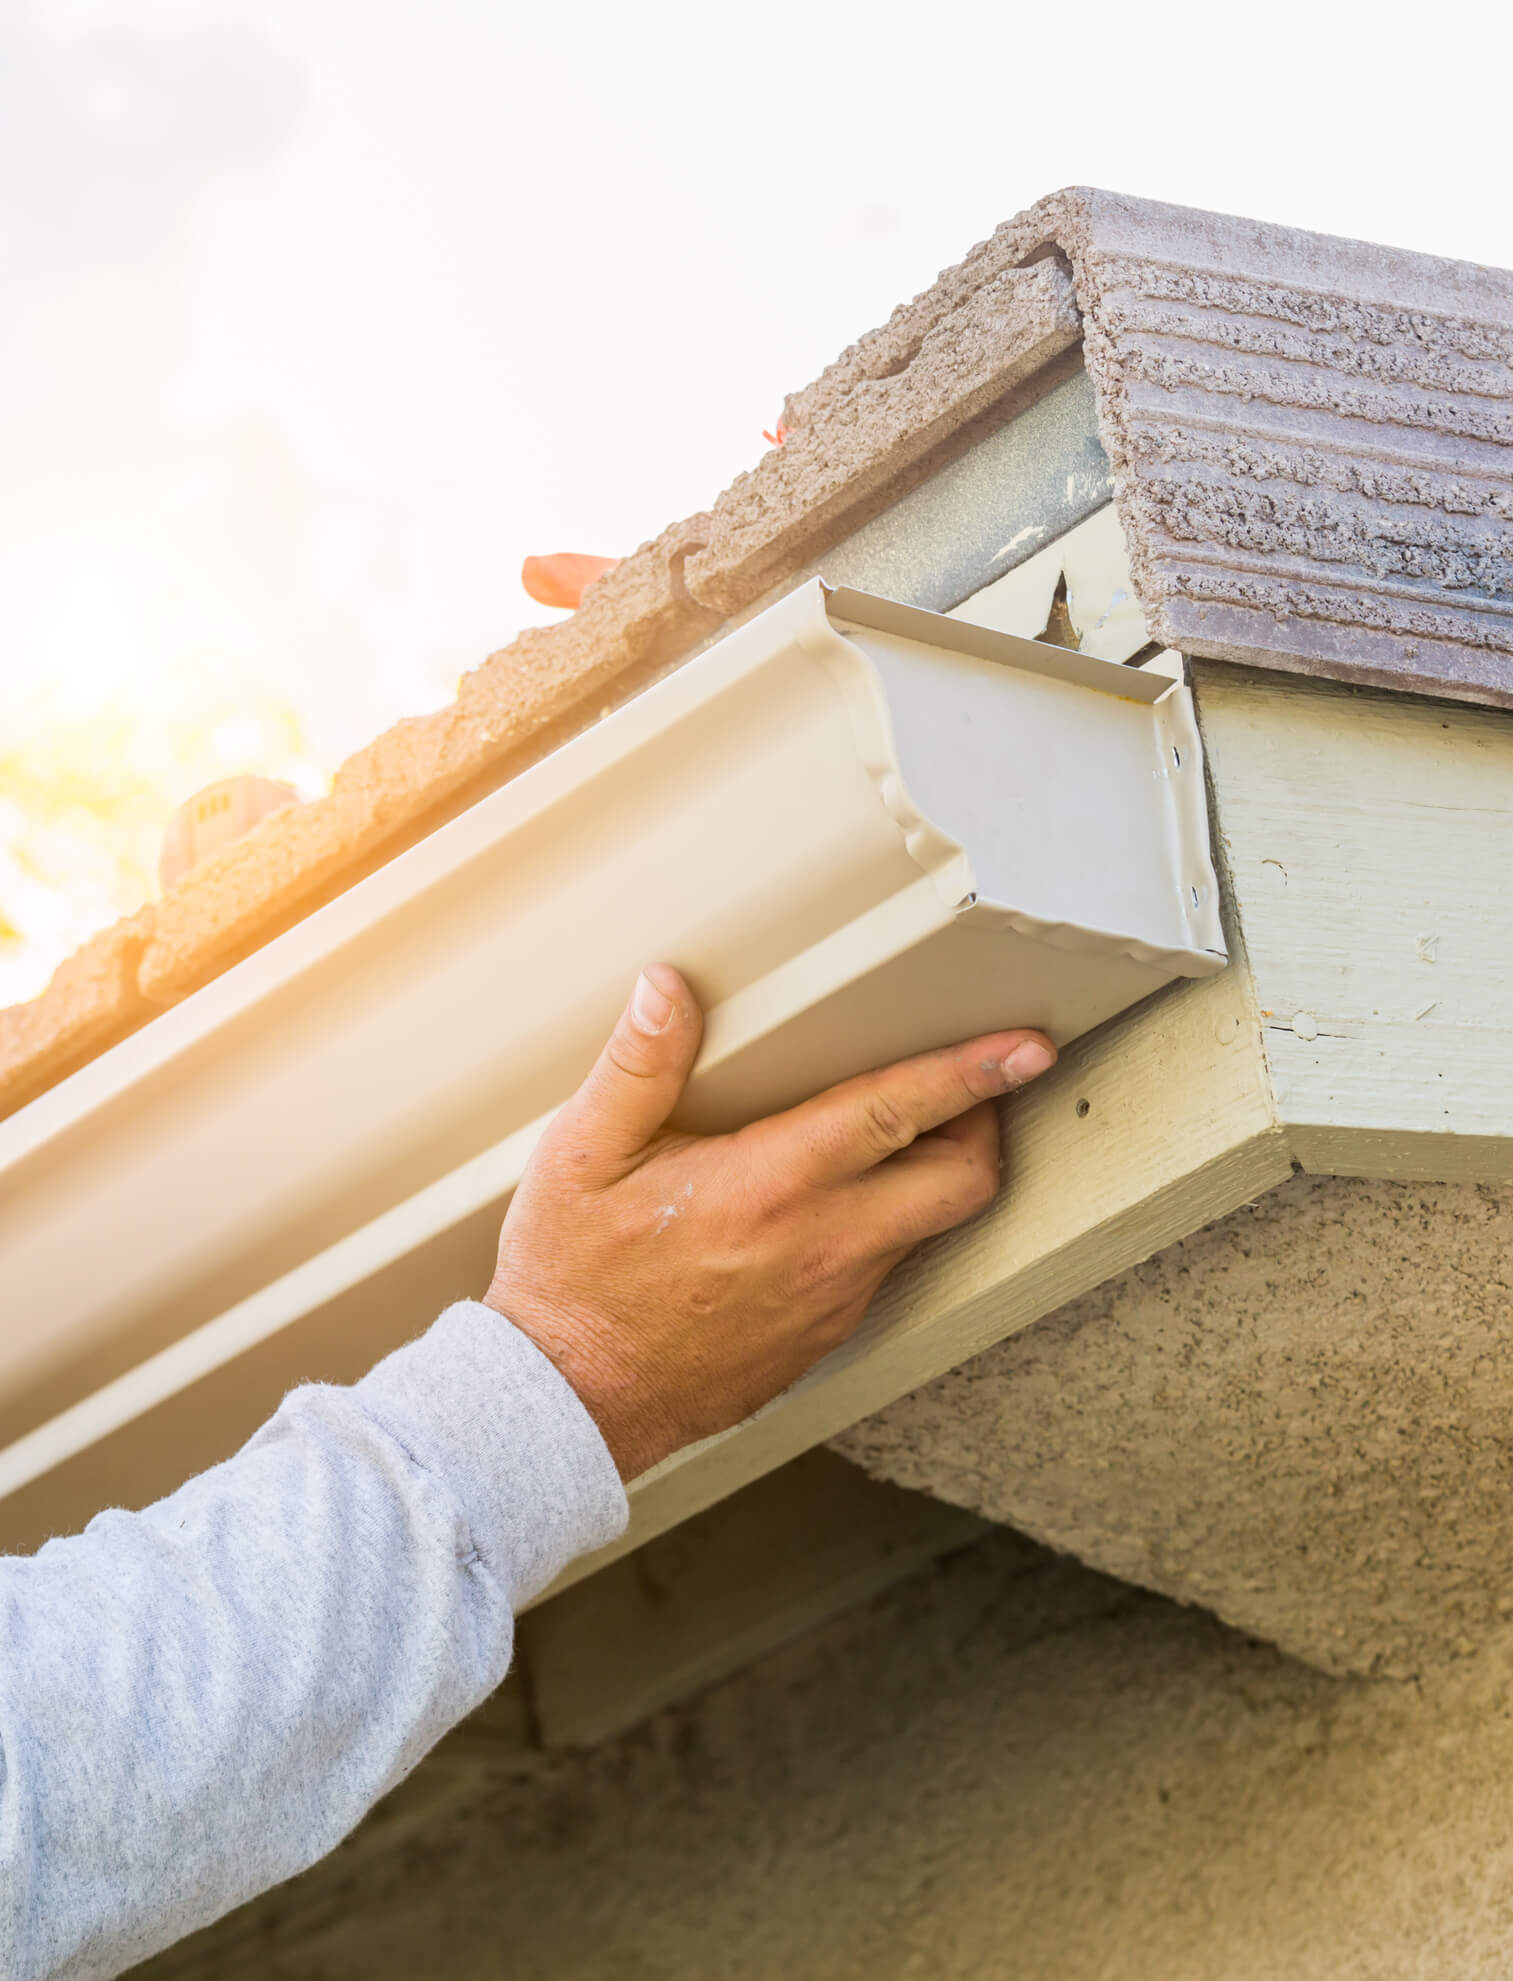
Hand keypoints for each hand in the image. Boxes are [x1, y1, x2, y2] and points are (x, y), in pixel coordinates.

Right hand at [485, 965, 1055, 1479]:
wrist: (569, 1402)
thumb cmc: (572, 1275)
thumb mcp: (580, 1156)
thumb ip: (635, 1066)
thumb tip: (667, 988)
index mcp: (771, 1186)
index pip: (899, 1113)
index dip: (972, 1074)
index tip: (1026, 1048)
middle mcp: (823, 1244)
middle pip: (961, 1181)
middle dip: (983, 1123)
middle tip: (962, 1088)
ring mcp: (833, 1298)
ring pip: (928, 1227)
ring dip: (932, 1175)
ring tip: (897, 1133)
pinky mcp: (824, 1334)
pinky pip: (885, 1266)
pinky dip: (886, 1224)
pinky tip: (836, 1204)